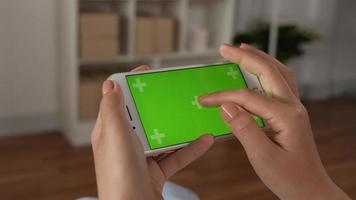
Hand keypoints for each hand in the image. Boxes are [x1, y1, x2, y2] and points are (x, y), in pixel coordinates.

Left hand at [91, 65, 213, 199]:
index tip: (148, 72)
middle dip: (159, 105)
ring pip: (163, 137)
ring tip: (195, 114)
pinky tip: (205, 140)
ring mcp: (141, 158)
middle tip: (176, 91)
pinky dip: (190, 149)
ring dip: (179, 127)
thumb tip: (110, 84)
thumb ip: (112, 110)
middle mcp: (125, 144)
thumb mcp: (115, 136)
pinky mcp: (156, 172)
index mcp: (110, 132)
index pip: (118, 101)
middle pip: (144, 117)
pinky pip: (175, 156)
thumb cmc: (120, 176)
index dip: (131, 85)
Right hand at [200, 44, 349, 198]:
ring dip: (259, 58)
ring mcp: (294, 108)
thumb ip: (244, 129)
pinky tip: (258, 70)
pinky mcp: (291, 112)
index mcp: (286, 116)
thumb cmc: (289, 178)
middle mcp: (293, 106)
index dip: (223, 96)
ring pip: (278, 72)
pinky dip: (268, 70)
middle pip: (268, 71)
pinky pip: (281, 82)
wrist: (310, 190)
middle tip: (224, 48)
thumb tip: (226, 106)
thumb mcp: (263, 158)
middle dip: (245, 56)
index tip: (204, 100)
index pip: (248, 97)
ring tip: (242, 49)